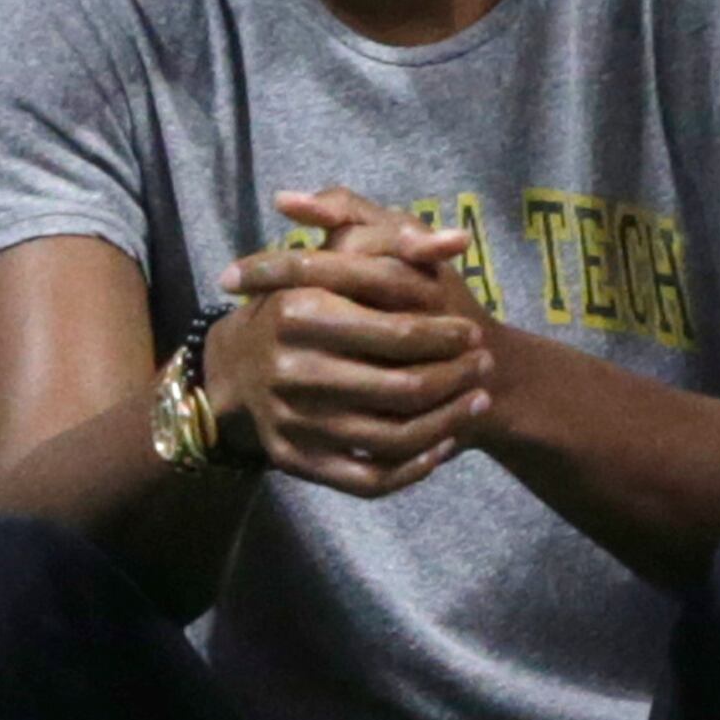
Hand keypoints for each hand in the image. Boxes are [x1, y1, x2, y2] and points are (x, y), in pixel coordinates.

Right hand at [205, 189, 492, 497]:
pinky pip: (369, 479)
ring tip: (477, 402)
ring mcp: (293, 421)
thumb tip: (456, 239)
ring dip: (448, 422)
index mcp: (300, 312)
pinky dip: (413, 467)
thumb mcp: (332, 259)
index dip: (446, 334)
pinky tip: (441, 445)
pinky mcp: (296, 460)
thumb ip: (393, 241)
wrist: (236, 370)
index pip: (397, 331)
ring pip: (392, 438)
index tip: (472, 330)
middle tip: (483, 365)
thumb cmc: (300, 303)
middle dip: (456, 378)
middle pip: (401, 388)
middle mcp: (291, 370)